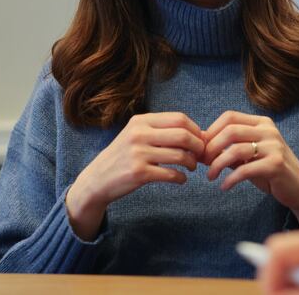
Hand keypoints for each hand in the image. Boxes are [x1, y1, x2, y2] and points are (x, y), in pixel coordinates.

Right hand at [66, 112, 204, 239]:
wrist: (97, 179)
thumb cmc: (123, 156)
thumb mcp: (137, 135)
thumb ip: (162, 131)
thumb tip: (198, 134)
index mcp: (141, 121)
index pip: (179, 118)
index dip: (196, 130)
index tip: (201, 141)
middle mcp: (139, 134)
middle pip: (183, 135)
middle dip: (198, 146)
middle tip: (201, 155)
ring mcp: (138, 153)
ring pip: (180, 156)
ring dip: (192, 163)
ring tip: (191, 167)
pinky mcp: (139, 173)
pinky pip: (171, 174)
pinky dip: (181, 178)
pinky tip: (181, 179)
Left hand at [202, 110, 298, 227]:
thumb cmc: (269, 170)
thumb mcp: (249, 155)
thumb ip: (228, 147)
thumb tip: (200, 142)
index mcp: (262, 123)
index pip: (230, 117)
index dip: (211, 131)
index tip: (202, 148)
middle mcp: (269, 130)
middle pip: (230, 130)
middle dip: (212, 147)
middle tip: (204, 163)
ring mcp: (274, 146)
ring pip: (236, 149)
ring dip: (217, 164)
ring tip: (210, 176)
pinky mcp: (276, 165)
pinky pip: (245, 169)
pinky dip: (230, 179)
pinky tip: (224, 186)